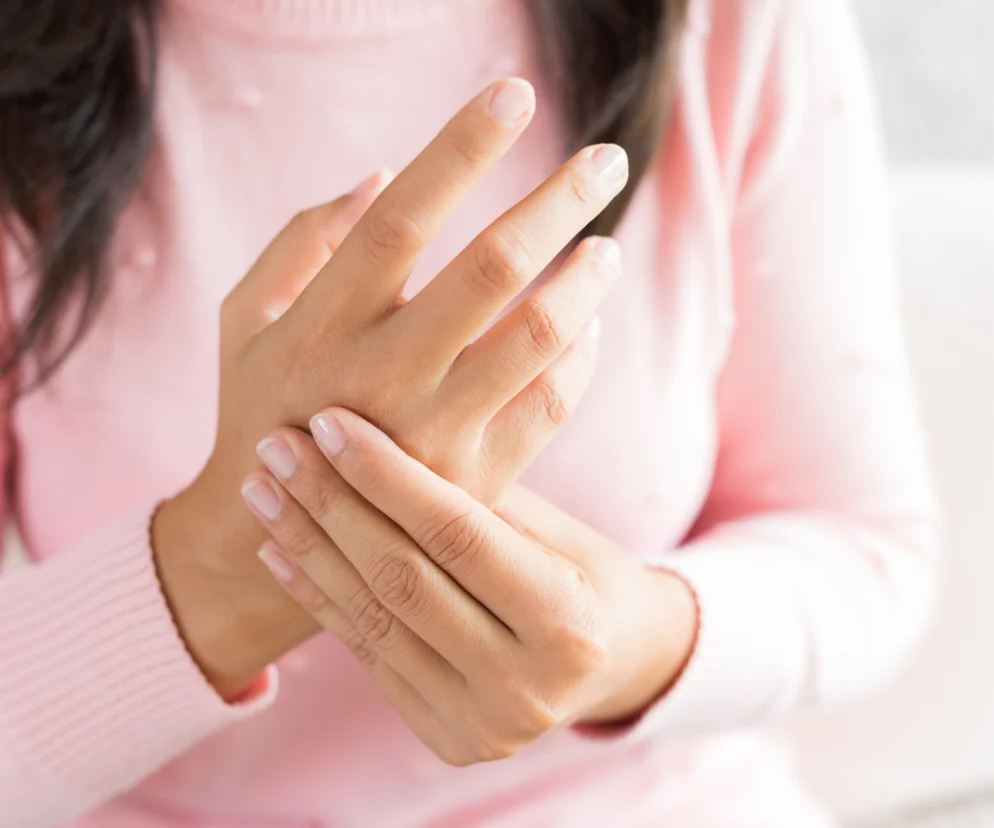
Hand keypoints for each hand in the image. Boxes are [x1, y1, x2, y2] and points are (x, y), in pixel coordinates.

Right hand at [153, 78, 629, 694]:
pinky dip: (581, 353)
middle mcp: (380, 377)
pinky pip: (552, 403)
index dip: (462, 148)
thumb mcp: (246, 317)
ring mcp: (433, 436)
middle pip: (491, 268)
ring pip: (538, 337)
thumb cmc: (261, 403)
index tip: (516, 95)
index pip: (403, 217)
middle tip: (606, 159)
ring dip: (586, 280)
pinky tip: (588, 323)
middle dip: (558, 200)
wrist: (281, 533)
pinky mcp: (475, 481)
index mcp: (321, 324)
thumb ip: (302, 240)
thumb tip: (383, 175)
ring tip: (606, 247)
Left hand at [244, 408, 698, 763]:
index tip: (329, 421)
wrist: (614, 662)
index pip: (458, 536)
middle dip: (331, 504)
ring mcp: (482, 726)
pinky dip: (319, 598)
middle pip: (404, 580)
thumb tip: (380, 426)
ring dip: (308, 548)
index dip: (388, 475)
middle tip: (276, 444)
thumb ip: (478, 498)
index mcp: (570, 626)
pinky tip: (278, 548)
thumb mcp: (552, 526)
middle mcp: (526, 688)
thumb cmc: (586, 571)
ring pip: (374, 619)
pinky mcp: (445, 737)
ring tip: (262, 488)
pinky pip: (369, 655)